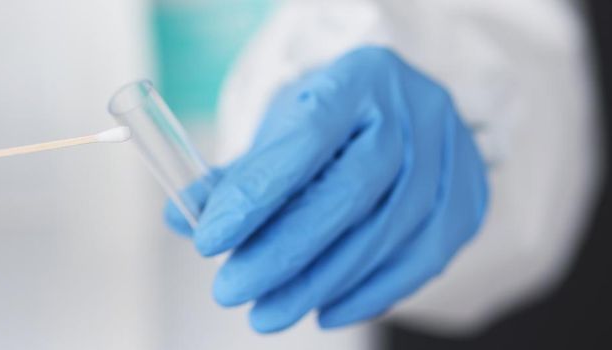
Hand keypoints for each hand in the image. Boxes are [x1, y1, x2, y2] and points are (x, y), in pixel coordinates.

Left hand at [167, 47, 487, 331]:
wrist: (400, 106)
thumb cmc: (329, 119)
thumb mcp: (280, 127)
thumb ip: (236, 173)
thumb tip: (182, 217)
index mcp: (356, 80)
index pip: (303, 141)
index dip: (254, 196)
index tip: (208, 240)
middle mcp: (412, 112)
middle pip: (347, 195)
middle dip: (282, 253)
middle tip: (231, 290)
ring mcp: (450, 155)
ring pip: (384, 235)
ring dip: (318, 284)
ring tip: (267, 313)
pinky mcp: (468, 198)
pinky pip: (421, 260)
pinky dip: (368, 294)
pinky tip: (323, 311)